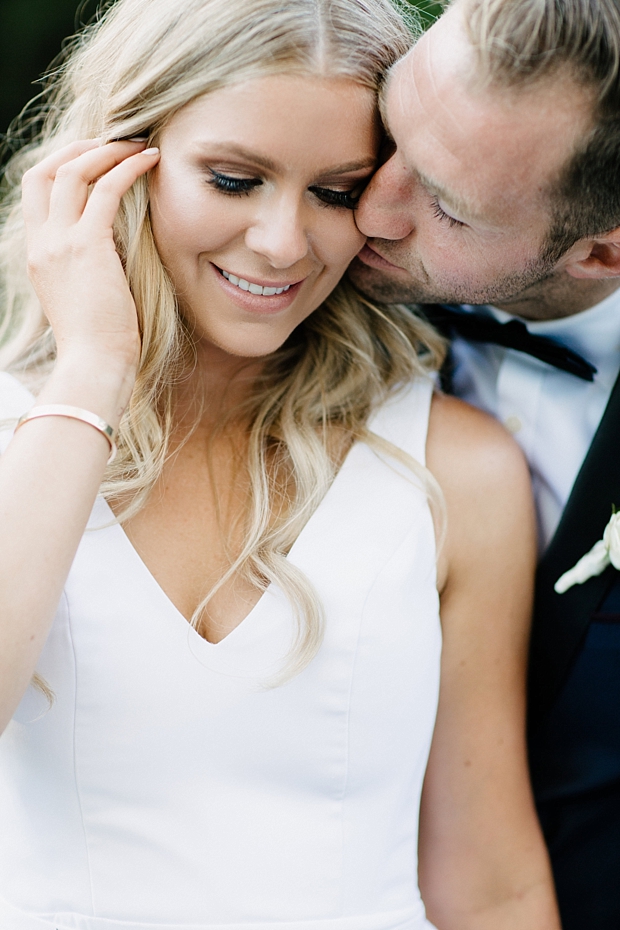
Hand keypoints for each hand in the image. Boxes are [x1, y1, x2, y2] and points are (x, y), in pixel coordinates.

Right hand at [21, 139, 160, 373]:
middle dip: (77, 148)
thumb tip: (115, 251)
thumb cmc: (101, 342)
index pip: (35, 192)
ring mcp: (59, 243)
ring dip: (106, 150)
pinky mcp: (87, 246)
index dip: (61, 166)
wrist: (95, 364)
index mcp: (38, 255)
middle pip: (44, 171)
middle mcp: (42, 244)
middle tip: (113, 142)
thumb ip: (89, 267)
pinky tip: (151, 160)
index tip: (92, 158)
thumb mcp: (85, 297)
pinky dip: (128, 168)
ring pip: (72, 171)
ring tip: (138, 144)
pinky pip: (106, 189)